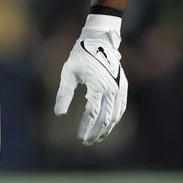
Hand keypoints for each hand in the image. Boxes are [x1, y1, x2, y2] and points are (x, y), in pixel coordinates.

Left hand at [54, 15, 127, 144]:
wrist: (100, 40)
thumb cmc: (81, 56)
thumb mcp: (68, 73)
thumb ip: (64, 94)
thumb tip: (59, 114)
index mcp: (97, 86)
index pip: (92, 114)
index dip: (86, 127)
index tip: (79, 138)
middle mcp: (111, 89)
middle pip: (105, 118)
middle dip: (96, 132)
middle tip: (87, 142)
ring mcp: (119, 88)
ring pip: (115, 115)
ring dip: (107, 129)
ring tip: (97, 138)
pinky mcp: (123, 86)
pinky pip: (121, 107)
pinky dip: (115, 118)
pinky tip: (108, 125)